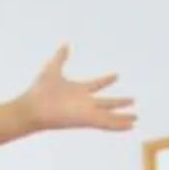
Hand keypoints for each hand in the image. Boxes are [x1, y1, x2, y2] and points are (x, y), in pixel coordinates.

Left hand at [19, 45, 135, 134]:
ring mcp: (86, 112)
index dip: (106, 80)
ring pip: (109, 116)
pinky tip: (130, 125)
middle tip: (132, 100)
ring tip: (136, 119)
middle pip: (106, 103)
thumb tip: (66, 44)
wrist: (32, 108)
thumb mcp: (53, 68)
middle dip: (119, 103)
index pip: (96, 85)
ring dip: (122, 117)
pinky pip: (106, 123)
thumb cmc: (39, 91)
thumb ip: (60, 57)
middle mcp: (84, 103)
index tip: (116, 75)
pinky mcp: (87, 120)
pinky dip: (118, 125)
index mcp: (78, 91)